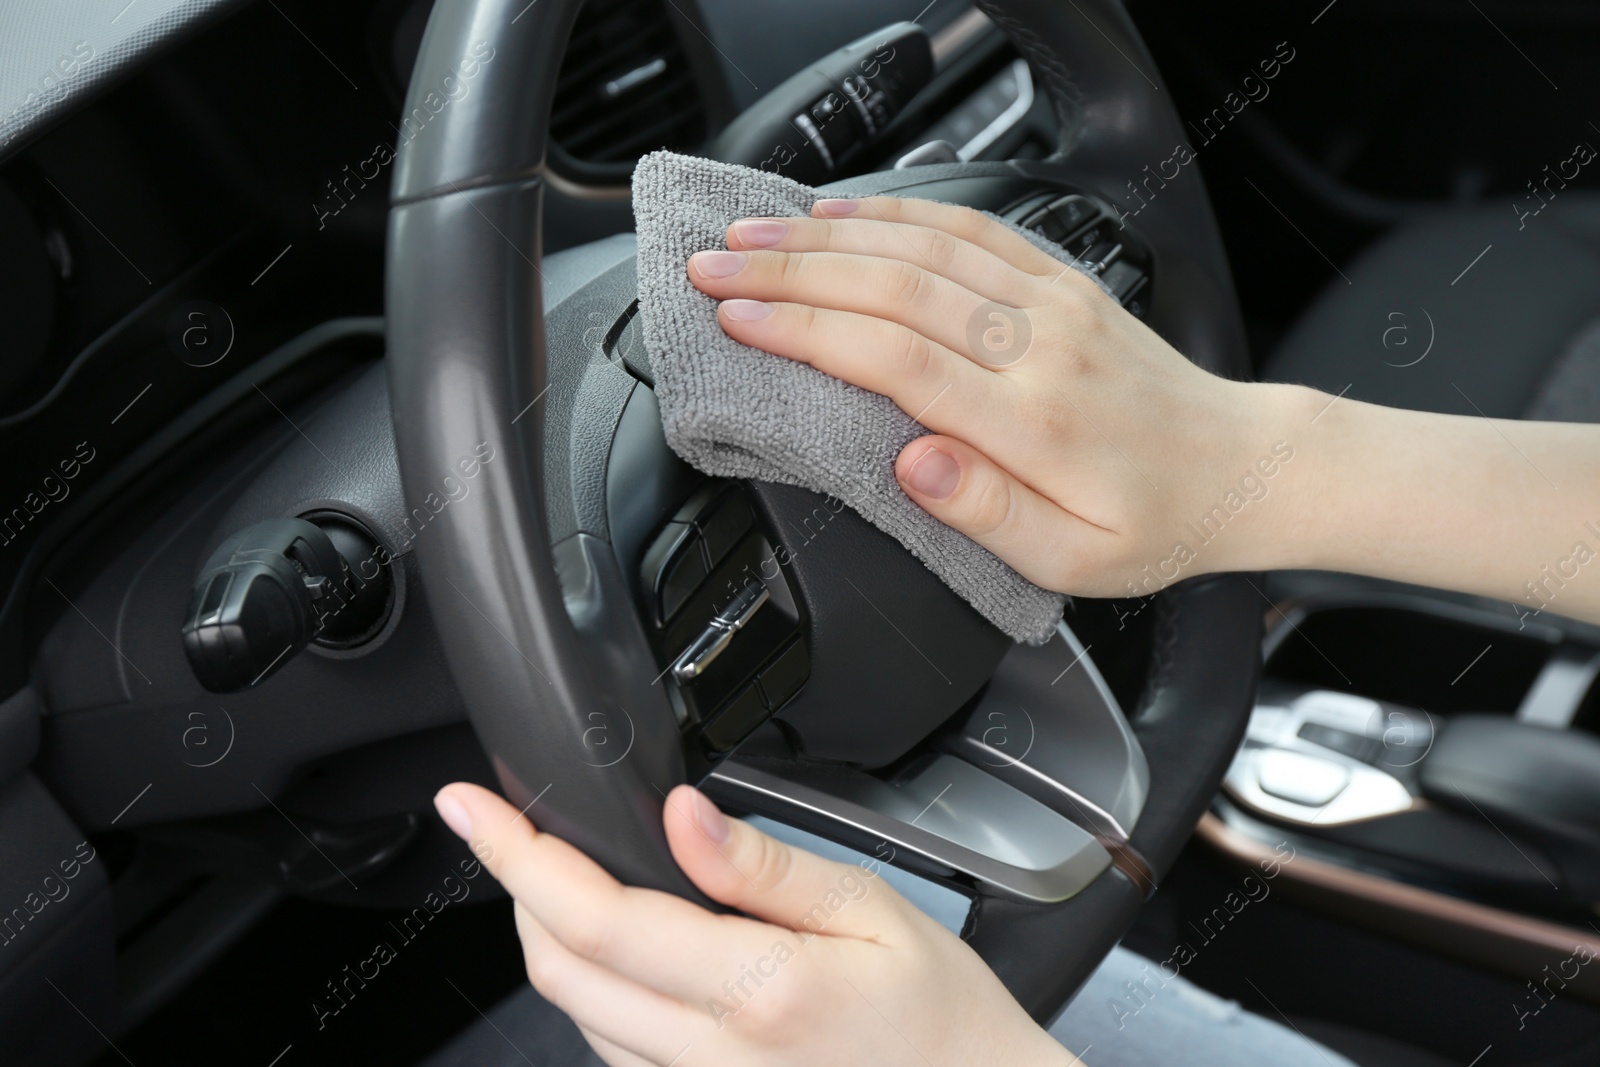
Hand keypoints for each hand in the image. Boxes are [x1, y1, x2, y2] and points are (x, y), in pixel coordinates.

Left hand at [432, 783, 1078, 1066]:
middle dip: (517, 890)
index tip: (472, 809)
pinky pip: (613, 1052)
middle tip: (513, 830)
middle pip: (558, 971)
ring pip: (575, 1015)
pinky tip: (620, 950)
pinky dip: (590, 990)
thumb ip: (764, 865)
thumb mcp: (873, 908)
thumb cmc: (938, 1014)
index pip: (596, 917)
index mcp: (757, 989)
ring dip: (550, 940)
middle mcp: (712, 1055)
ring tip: (565, 877)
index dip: (517, 856)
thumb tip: (682, 814)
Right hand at [687, 197, 1304, 597]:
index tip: (736, 319)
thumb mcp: (1072, 561)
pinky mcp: (1060, 281)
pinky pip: (971, 226)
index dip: (806, 331)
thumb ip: (987, 513)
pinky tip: (846, 208)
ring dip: (828, 232)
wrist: (1238, 468)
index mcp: (1032, 421)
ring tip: (753, 229)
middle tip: (712, 264)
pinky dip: (899, 209)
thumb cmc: (1151, 523)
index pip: (896, 358)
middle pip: (893, 286)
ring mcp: (1051, 301)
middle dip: (790, 270)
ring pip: (924, 245)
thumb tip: (911, 465)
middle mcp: (1038, 345)